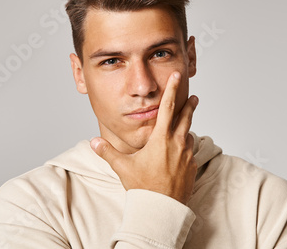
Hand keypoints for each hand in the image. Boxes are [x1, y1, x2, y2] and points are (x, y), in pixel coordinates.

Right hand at [90, 71, 198, 204]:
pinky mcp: (192, 168)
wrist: (161, 210)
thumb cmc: (143, 188)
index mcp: (161, 139)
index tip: (178, 77)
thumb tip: (93, 142)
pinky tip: (181, 151)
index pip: (168, 108)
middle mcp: (177, 144)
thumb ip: (108, 152)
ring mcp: (187, 156)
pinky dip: (186, 148)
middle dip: (189, 106)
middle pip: (186, 118)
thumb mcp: (123, 167)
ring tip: (183, 127)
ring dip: (186, 130)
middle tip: (193, 97)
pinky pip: (191, 152)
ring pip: (188, 136)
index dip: (172, 90)